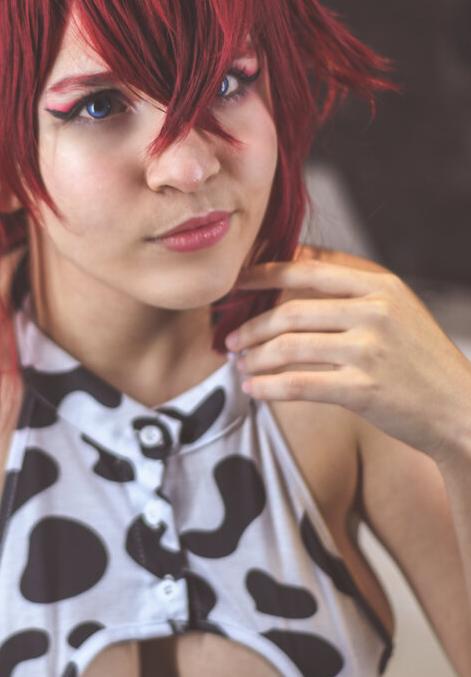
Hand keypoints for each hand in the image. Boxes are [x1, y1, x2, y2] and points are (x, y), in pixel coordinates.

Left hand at [225, 257, 470, 464]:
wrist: (461, 409)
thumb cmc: (421, 362)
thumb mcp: (399, 310)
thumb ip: (354, 291)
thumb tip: (294, 267)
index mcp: (381, 286)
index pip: (308, 270)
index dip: (264, 274)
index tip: (237, 283)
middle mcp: (375, 312)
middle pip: (291, 311)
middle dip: (251, 325)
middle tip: (229, 338)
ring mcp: (370, 350)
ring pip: (289, 347)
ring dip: (255, 356)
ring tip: (240, 365)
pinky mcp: (363, 389)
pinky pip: (298, 384)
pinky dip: (268, 387)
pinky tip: (253, 389)